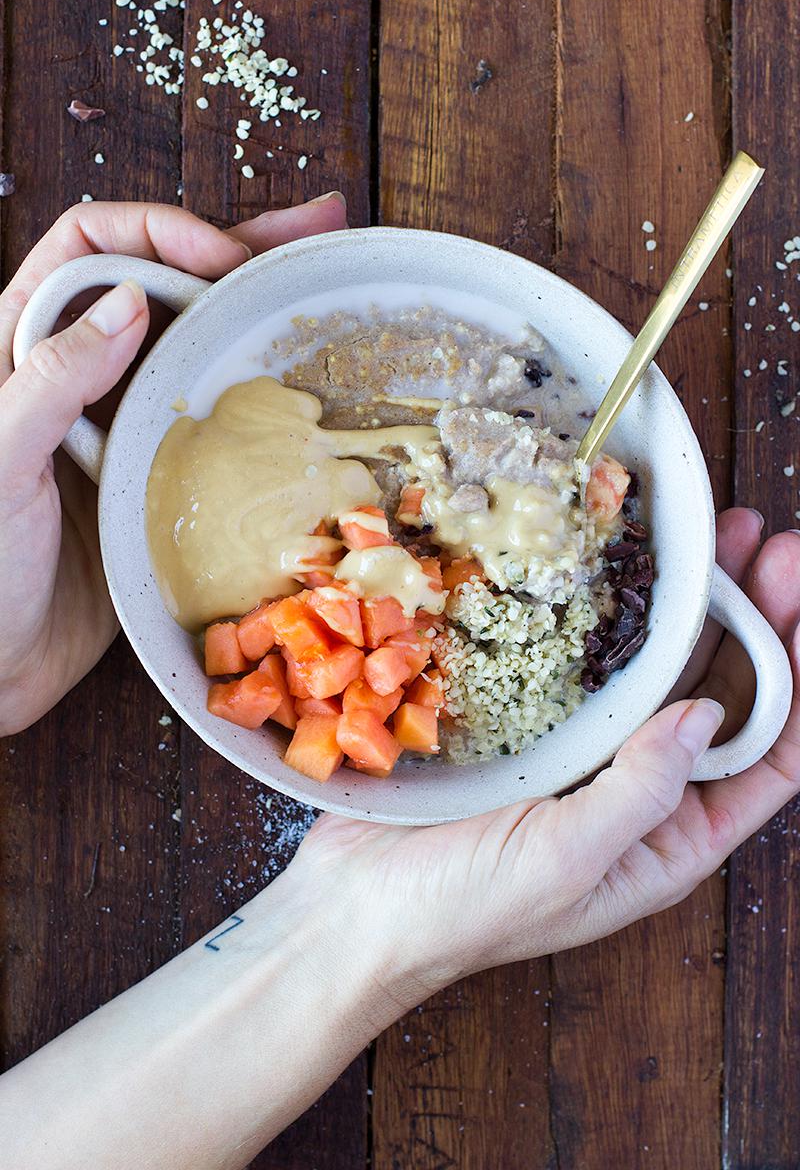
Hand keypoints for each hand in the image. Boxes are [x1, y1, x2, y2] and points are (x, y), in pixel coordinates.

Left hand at [0, 193, 346, 734]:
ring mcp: (126, 425)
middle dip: (237, 247)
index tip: (219, 261)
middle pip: (160, 283)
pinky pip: (216, 421)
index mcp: (24, 347)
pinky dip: (260, 394)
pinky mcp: (160, 477)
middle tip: (315, 228)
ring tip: (323, 277)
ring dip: (258, 310)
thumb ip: (53, 380)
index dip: (158, 235)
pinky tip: (305, 382)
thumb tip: (130, 304)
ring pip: (197, 345)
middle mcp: (82, 374)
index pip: (91, 249)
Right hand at [293, 509, 799, 999]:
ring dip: (694, 604)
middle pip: (722, 696)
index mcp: (669, 839)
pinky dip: (614, 611)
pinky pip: (586, 658)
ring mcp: (584, 749)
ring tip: (717, 538)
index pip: (767, 758)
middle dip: (754, 621)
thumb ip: (643, 794)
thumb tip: (705, 714)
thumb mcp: (567, 863)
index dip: (798, 683)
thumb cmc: (462, 908)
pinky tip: (626, 566)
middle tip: (766, 547)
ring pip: (661, 667)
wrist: (354, 904)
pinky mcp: (529, 718)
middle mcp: (638, 790)